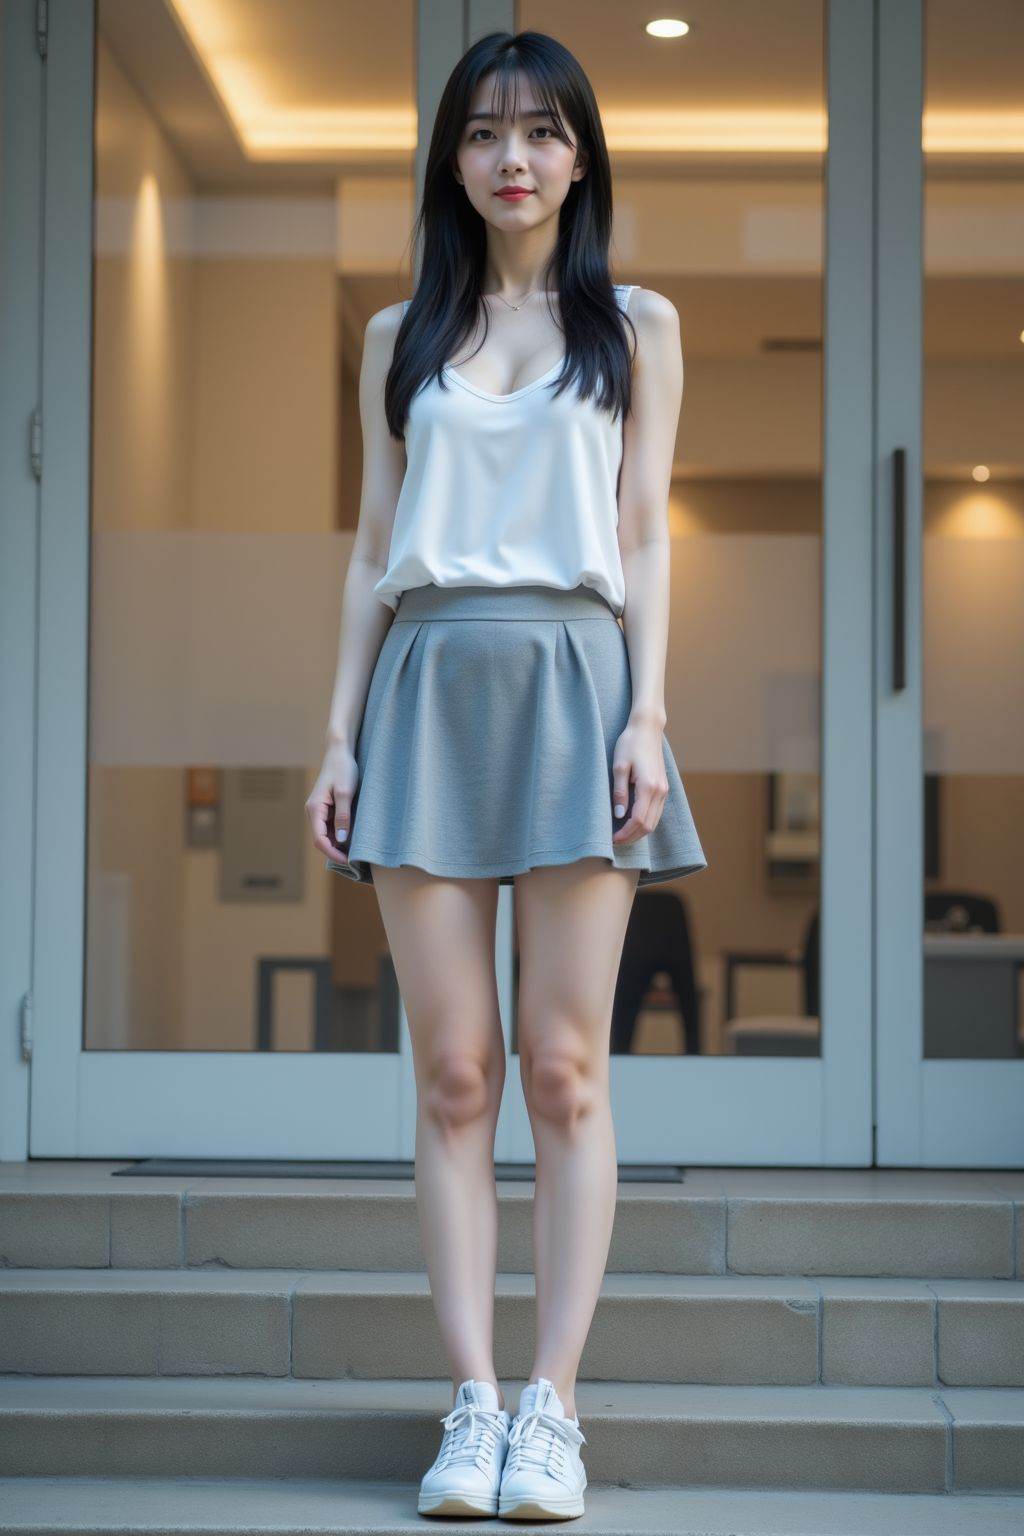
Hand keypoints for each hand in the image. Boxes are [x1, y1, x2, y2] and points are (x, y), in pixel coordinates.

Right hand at [306, 742, 358, 865]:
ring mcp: (319, 811)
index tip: (349, 861)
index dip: (333, 853)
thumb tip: (341, 840)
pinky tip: (355, 837)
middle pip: (322, 840)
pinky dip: (341, 834)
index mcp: (314, 809)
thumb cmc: (343, 769)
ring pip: (327, 834)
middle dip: (337, 851)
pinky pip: (332, 827)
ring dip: (340, 843)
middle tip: (356, 859)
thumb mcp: (345, 792)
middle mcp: (313, 812)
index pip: (320, 840)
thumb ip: (343, 816)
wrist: (340, 752)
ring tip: (357, 850)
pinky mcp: (327, 808)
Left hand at [611, 718, 668, 845]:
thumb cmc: (630, 744)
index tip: (612, 838)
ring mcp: (664, 790)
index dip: (625, 833)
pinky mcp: (663, 787)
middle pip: (648, 826)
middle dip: (632, 837)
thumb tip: (619, 815)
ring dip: (639, 831)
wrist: (647, 728)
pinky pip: (656, 812)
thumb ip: (619, 792)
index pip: (639, 820)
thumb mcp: (619, 766)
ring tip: (622, 834)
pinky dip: (645, 822)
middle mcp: (660, 791)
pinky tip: (631, 822)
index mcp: (649, 787)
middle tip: (615, 840)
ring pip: (654, 821)